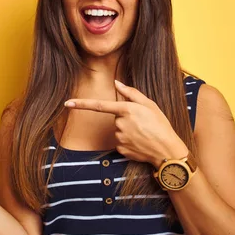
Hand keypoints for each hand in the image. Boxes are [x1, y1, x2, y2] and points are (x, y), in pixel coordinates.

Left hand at [64, 80, 188, 168]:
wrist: (167, 151)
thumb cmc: (161, 125)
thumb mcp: (150, 105)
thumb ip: (131, 93)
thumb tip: (116, 83)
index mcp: (126, 110)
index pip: (99, 105)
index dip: (82, 104)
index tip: (67, 103)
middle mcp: (120, 123)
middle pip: (116, 118)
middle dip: (126, 118)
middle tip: (143, 123)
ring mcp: (119, 138)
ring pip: (118, 130)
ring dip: (129, 130)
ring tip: (144, 133)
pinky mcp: (121, 149)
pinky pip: (121, 142)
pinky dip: (129, 142)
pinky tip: (141, 143)